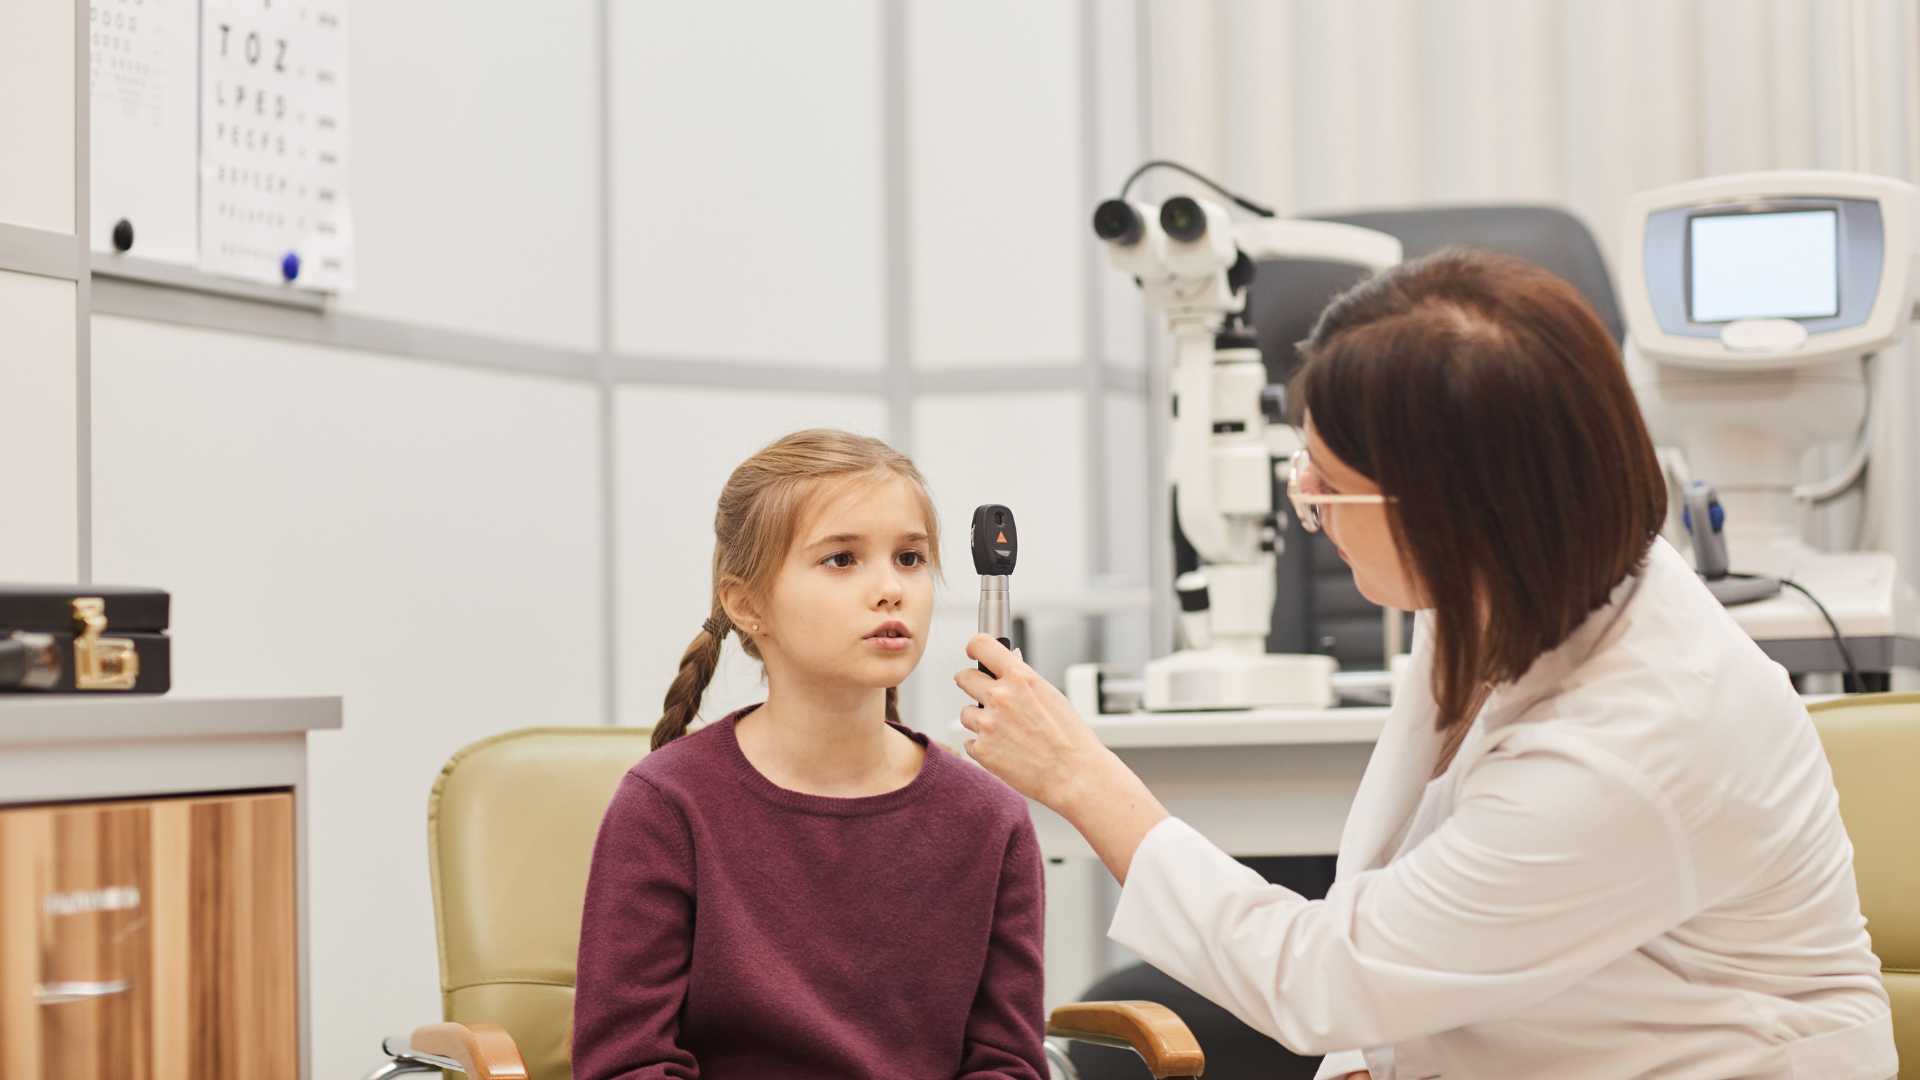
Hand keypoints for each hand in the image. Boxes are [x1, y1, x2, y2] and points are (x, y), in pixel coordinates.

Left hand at [956, 635, 1168, 881]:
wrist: (1075, 775)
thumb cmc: (1070, 737)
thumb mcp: (1051, 696)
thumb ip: (1024, 678)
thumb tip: (1010, 658)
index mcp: (1020, 677)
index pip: (981, 645)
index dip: (974, 648)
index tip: (973, 653)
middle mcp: (1000, 697)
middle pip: (964, 677)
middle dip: (971, 683)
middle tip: (984, 695)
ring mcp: (988, 724)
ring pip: (966, 712)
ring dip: (979, 719)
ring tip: (1006, 732)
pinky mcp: (982, 750)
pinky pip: (970, 742)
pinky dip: (984, 746)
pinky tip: (1006, 751)